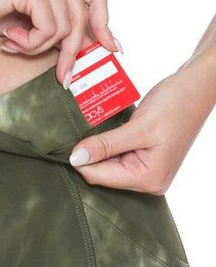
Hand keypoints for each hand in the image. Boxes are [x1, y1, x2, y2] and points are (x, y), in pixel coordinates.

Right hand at [0, 0, 120, 86]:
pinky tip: (10, 37)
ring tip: (15, 43)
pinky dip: (29, 43)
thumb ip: (53, 26)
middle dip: (71, 53)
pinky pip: (47, 30)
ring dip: (38, 47)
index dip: (104, 24)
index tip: (111, 48)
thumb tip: (78, 49)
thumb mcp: (26, 21)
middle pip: (82, 19)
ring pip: (63, 29)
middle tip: (62, 78)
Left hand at [68, 55, 215, 193]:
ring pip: (110, 164)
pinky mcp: (147, 158)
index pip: (101, 177)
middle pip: (105, 173)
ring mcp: (149, 171)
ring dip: (100, 147)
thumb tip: (75, 158)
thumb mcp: (137, 126)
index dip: (81, 162)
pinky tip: (105, 130)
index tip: (66, 144)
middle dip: (91, 154)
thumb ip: (105, 144)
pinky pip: (119, 155)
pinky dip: (110, 143)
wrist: (199, 84)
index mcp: (149, 179)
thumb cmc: (176, 103)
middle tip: (78, 133)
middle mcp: (149, 181)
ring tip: (94, 128)